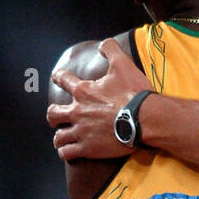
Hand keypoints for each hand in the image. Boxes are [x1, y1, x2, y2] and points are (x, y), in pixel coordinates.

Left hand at [47, 39, 149, 160]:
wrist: (145, 119)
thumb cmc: (134, 93)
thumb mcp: (123, 64)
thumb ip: (111, 50)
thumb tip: (102, 45)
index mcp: (84, 91)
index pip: (64, 80)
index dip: (59, 77)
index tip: (57, 77)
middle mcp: (78, 111)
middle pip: (54, 113)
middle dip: (53, 115)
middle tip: (56, 116)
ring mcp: (81, 131)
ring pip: (59, 137)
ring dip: (59, 137)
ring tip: (61, 139)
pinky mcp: (88, 148)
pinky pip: (68, 153)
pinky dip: (66, 152)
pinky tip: (68, 152)